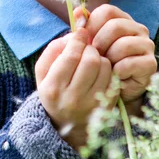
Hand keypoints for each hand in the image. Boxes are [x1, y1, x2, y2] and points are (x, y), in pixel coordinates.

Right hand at [35, 28, 118, 149]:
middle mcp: (72, 99)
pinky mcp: (107, 106)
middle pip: (90, 59)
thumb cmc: (54, 90)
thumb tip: (73, 35)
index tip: (81, 33)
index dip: (78, 39)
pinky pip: (114, 77)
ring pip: (104, 66)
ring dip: (100, 58)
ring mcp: (91, 104)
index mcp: (53, 88)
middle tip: (86, 48)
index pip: (71, 55)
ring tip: (92, 61)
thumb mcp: (44, 72)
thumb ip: (53, 49)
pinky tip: (100, 72)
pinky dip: (108, 70)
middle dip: (90, 48)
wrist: (66, 124)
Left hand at [75, 4, 156, 109]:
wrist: (112, 91)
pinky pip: (129, 63)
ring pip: (123, 45)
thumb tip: (78, 12)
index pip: (107, 11)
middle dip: (99, 44)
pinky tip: (115, 75)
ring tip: (106, 67)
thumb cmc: (100, 64)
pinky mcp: (150, 63)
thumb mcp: (88, 45)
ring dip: (109, 59)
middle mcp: (138, 28)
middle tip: (95, 56)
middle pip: (115, 26)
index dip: (92, 25)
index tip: (85, 40)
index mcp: (123, 19)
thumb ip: (83, 28)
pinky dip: (117, 71)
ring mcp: (147, 45)